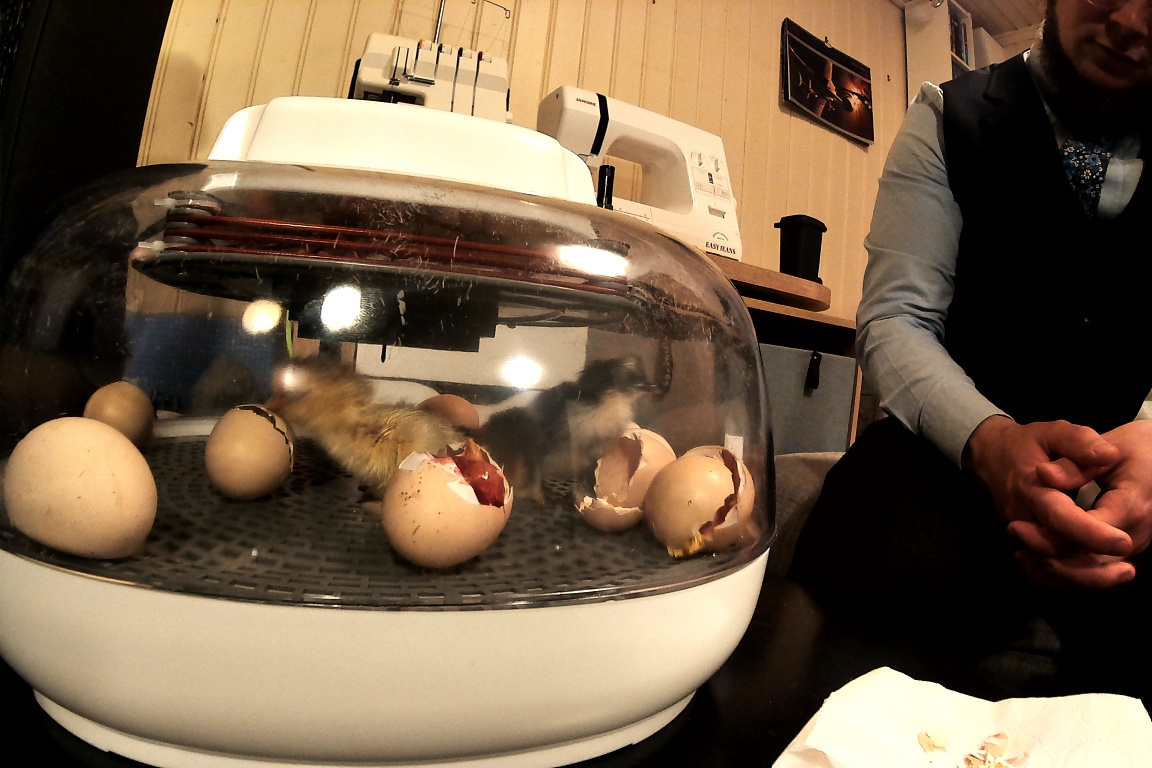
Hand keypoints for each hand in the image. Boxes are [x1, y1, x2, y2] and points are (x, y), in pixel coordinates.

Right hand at [963, 415, 1131, 587]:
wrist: (989, 455)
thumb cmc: (1025, 443)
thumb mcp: (1052, 432)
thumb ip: (1079, 442)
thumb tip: (1108, 455)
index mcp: (1032, 490)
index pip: (1059, 518)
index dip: (1091, 533)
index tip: (1123, 541)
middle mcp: (1023, 518)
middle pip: (1054, 553)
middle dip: (1092, 568)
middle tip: (1129, 570)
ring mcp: (1021, 533)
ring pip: (1049, 567)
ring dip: (1084, 578)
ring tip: (1121, 575)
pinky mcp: (1024, 541)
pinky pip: (1042, 569)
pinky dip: (1067, 580)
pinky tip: (1096, 577)